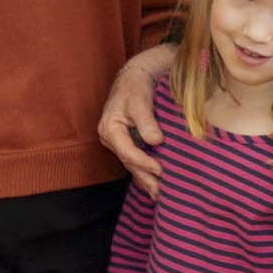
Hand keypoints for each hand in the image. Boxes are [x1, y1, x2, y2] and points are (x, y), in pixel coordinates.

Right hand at [94, 40, 178, 194]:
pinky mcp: (129, 142)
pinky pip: (137, 161)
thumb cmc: (136, 85)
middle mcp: (112, 139)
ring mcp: (120, 142)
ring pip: (133, 165)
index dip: (144, 163)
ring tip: (161, 196)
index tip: (161, 170)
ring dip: (147, 180)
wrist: (136, 76)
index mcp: (110, 128)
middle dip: (146, 178)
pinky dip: (146, 173)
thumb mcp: (140, 99)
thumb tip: (156, 141)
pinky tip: (156, 186)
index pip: (127, 151)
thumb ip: (147, 121)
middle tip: (163, 192)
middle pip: (129, 163)